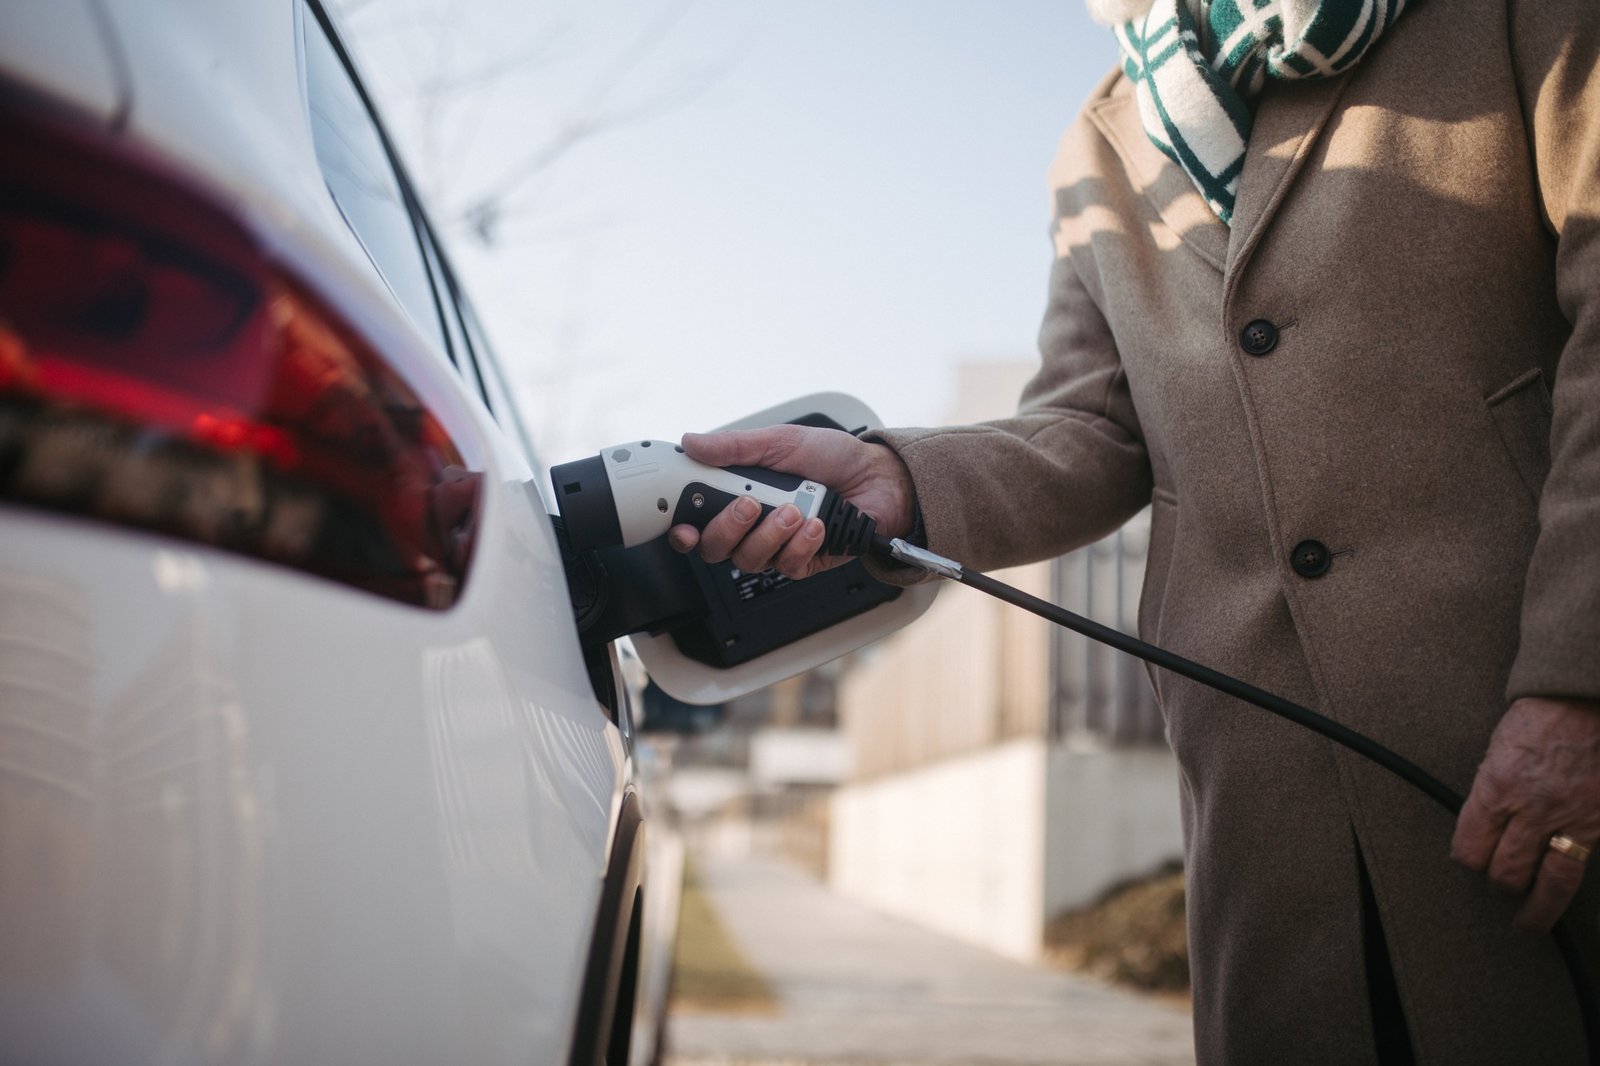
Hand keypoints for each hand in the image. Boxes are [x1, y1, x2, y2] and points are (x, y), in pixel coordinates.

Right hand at [668, 424, 914, 579]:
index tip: (684, 524)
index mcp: (738, 493)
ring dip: (770, 534)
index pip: (696, 520)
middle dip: (727, 528)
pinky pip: (787, 566)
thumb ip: (735, 446)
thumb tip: (692, 442)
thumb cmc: (833, 457)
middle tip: (749, 504)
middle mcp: (753, 524)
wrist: (880, 477)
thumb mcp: (781, 441)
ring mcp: (777, 545)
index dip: (683, 528)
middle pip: (715, 547)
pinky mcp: (803, 562)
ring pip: (749, 559)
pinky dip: (801, 544)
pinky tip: (816, 525)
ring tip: (795, 510)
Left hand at [1452, 696, 1599, 931]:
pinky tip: (1562, 895)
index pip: (1470, 849)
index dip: (1468, 861)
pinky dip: (1568, 880)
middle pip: (1505, 873)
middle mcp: (1532, 810)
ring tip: (1529, 925)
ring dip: (1536, 910)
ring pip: (1549, 885)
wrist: (1586, 702)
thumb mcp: (1496, 751)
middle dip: (1499, 885)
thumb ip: (1491, 793)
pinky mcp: (1599, 824)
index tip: (1470, 863)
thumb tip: (1483, 827)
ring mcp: (1572, 820)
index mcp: (1496, 788)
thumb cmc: (1539, 718)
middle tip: (1499, 888)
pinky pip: (1582, 866)